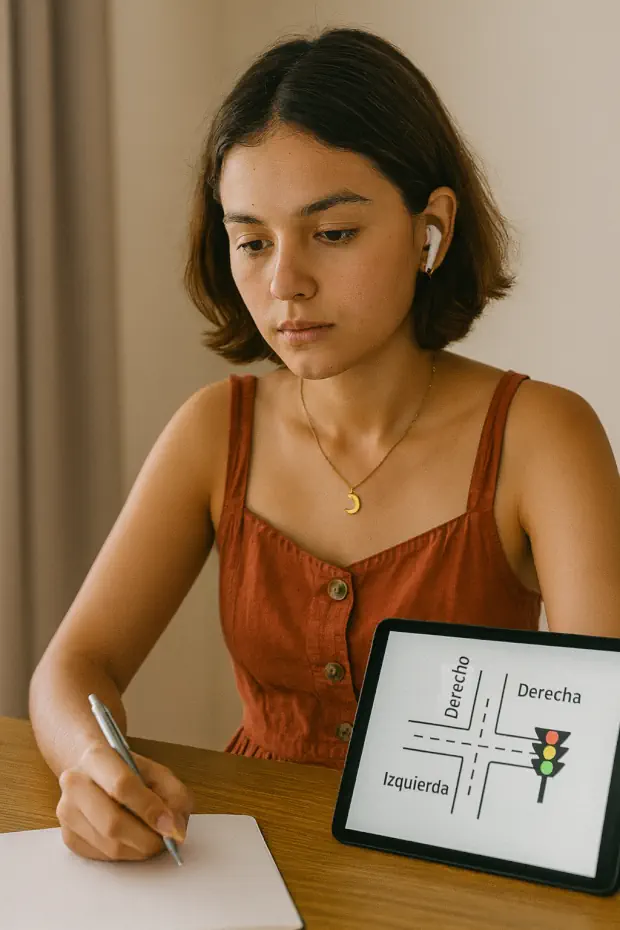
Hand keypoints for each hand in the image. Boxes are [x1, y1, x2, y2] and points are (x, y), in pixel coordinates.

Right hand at [56, 743, 192, 860]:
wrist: (94, 771)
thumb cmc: (130, 772)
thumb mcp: (159, 773)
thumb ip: (175, 796)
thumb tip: (175, 829)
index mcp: (97, 757)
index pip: (122, 785)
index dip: (149, 808)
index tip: (170, 825)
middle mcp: (75, 784)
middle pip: (112, 822)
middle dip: (146, 838)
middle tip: (165, 840)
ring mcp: (66, 812)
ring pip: (109, 845)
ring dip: (138, 849)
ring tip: (152, 839)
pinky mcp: (67, 836)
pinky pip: (102, 857)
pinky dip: (125, 854)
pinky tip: (132, 840)